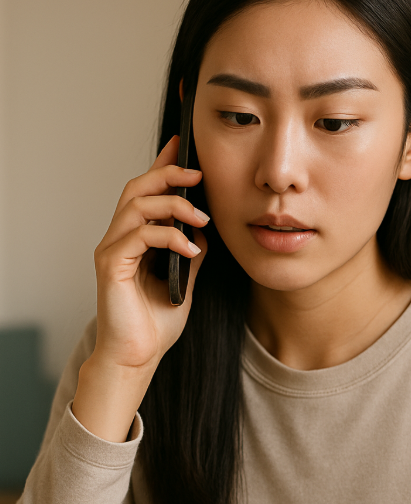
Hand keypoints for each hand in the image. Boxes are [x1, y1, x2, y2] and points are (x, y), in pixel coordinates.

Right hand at [72, 136, 208, 441]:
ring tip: (201, 218)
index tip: (182, 146)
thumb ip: (190, 253)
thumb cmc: (155, 324)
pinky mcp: (111, 266)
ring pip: (136, 205)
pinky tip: (190, 248)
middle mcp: (120, 239)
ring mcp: (112, 250)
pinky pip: (139, 236)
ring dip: (172, 204)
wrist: (137, 358)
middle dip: (168, 174)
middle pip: (137, 187)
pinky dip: (168, 236)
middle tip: (197, 173)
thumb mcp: (184, 281)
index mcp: (136, 239)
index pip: (147, 192)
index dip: (162, 165)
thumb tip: (205, 230)